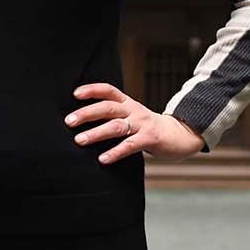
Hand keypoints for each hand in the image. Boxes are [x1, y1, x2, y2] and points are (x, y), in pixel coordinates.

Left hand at [67, 83, 203, 164]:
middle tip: (69, 121)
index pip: (109, 90)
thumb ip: (114, 116)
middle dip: (87, 113)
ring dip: (96, 133)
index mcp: (128, 103)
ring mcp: (142, 124)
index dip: (92, 90)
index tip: (75, 94)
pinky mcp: (150, 138)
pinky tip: (102, 159)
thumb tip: (84, 121)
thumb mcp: (132, 116)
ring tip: (79, 140)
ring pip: (116, 126)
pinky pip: (130, 145)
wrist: (180, 134)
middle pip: (108, 108)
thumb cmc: (149, 127)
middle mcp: (134, 110)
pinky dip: (115, 152)